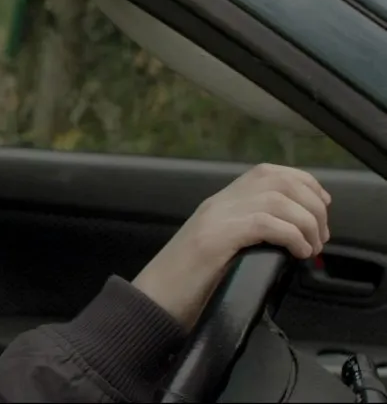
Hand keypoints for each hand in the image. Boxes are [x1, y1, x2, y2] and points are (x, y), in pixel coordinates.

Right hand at [132, 163, 330, 328]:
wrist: (153, 301)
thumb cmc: (187, 286)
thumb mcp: (221, 251)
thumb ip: (247, 236)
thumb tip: (289, 240)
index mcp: (219, 205)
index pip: (268, 172)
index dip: (304, 183)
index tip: (321, 206)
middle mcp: (218, 204)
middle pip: (279, 180)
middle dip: (312, 205)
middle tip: (320, 236)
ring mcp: (215, 218)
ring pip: (277, 199)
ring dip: (306, 223)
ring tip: (310, 247)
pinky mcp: (214, 238)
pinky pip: (265, 223)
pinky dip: (292, 236)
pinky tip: (296, 252)